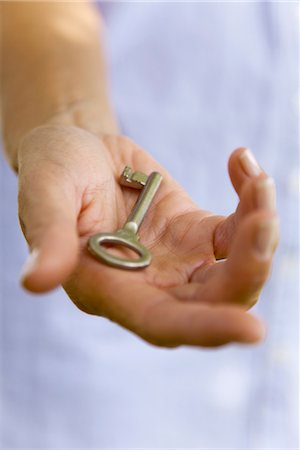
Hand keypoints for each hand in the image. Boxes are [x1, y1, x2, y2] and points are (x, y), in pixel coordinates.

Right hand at [18, 125, 277, 347]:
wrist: (80, 152)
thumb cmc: (54, 173)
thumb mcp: (45, 196)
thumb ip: (48, 238)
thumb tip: (35, 282)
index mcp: (111, 289)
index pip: (163, 323)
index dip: (205, 330)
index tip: (251, 330)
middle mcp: (152, 284)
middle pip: (215, 301)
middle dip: (249, 270)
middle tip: (262, 221)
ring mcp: (180, 258)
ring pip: (236, 268)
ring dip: (259, 231)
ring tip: (258, 181)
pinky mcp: (197, 230)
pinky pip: (239, 226)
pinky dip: (251, 198)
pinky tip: (242, 163)